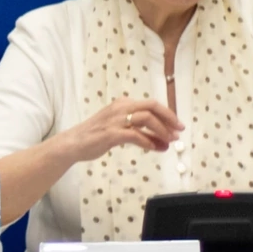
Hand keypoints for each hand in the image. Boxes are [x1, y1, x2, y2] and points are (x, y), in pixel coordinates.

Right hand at [60, 97, 181, 163]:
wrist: (73, 143)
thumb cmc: (95, 137)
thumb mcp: (120, 131)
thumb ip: (141, 134)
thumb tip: (163, 142)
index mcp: (123, 104)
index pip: (151, 104)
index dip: (167, 114)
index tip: (178, 125)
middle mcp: (121, 108)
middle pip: (152, 107)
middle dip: (169, 118)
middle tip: (179, 131)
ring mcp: (116, 120)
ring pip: (146, 119)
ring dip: (161, 131)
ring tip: (169, 141)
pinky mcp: (111, 133)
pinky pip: (135, 135)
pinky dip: (147, 141)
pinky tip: (154, 148)